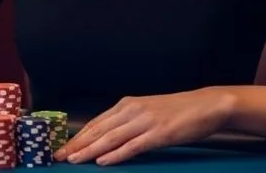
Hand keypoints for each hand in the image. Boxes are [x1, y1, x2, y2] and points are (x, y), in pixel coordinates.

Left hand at [56, 88, 235, 164]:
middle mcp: (132, 110)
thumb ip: (128, 122)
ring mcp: (145, 121)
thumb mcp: (148, 112)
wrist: (206, 105)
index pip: (96, 122)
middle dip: (77, 144)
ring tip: (74, 160)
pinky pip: (132, 146)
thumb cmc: (178, 111)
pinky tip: (103, 161)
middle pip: (98, 130)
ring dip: (90, 150)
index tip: (63, 147)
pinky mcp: (158, 133)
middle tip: (59, 156)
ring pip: (110, 138)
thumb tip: (108, 137)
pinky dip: (115, 154)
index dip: (78, 136)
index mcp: (127, 104)